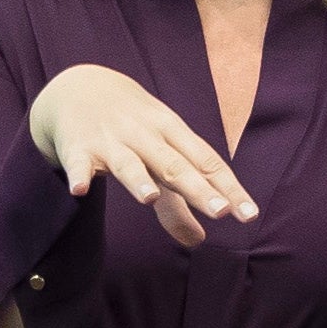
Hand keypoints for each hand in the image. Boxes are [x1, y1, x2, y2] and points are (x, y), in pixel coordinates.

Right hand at [26, 65, 253, 249]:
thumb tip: (200, 240)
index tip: (248, 214)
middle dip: (197, 187)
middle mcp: (145, 135)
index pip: (205, 162)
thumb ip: (178, 203)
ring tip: (149, 198)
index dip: (227, 188)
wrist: (79, 87)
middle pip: (173, 164)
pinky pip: (78, 163)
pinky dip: (78, 175)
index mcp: (172, 133)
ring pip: (127, 162)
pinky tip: (79, 190)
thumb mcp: (159, 157)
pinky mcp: (78, 148)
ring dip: (138, 179)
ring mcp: (111, 140)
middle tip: (220, 211)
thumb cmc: (132, 127)